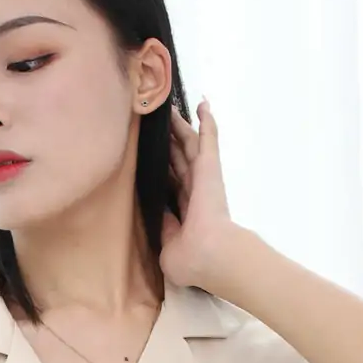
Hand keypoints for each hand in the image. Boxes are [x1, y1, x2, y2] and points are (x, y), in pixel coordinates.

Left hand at [158, 97, 236, 289]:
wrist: (210, 254)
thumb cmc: (190, 259)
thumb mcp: (166, 248)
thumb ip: (162, 229)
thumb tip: (157, 212)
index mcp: (184, 212)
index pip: (171, 184)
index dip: (162, 170)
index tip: (151, 157)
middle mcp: (194, 192)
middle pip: (178, 159)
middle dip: (169, 141)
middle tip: (157, 123)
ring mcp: (203, 177)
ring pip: (189, 145)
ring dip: (182, 126)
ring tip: (171, 107)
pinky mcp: (209, 167)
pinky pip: (208, 139)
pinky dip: (207, 122)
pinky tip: (203, 104)